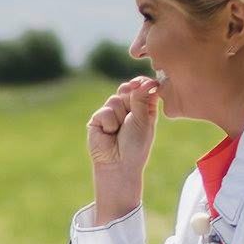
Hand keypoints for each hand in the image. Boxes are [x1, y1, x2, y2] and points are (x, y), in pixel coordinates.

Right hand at [86, 76, 159, 221]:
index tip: (147, 84)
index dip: (142, 84)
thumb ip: (141, 98)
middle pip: (126, 88)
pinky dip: (109, 123)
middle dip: (130, 99)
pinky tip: (109, 134)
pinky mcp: (97, 119)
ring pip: (115, 99)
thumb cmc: (136, 145)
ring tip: (119, 131)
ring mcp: (111, 113)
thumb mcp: (143, 119)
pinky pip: (104, 111)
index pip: (141, 86)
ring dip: (120, 116)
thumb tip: (144, 80)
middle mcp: (127, 108)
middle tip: (132, 116)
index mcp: (143, 106)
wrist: (118, 164)